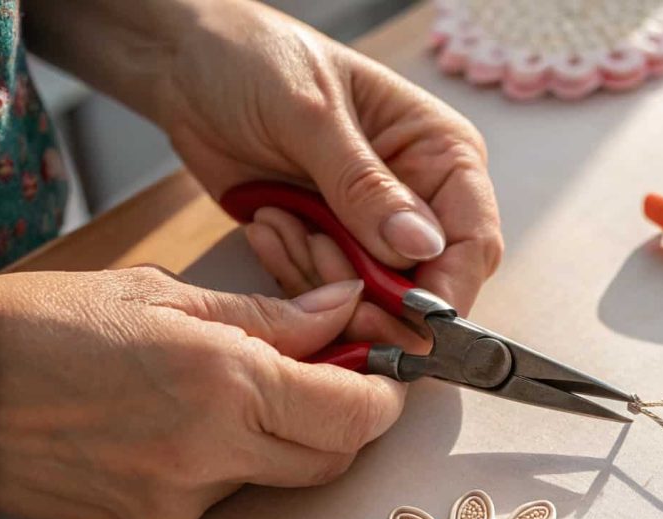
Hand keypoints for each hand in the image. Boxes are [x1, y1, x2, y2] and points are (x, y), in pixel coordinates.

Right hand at [0, 268, 403, 518]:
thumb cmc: (49, 327)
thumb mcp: (168, 297)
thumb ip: (273, 316)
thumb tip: (341, 311)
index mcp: (223, 384)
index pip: (353, 413)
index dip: (386, 395)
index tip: (386, 372)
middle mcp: (209, 454)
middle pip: (332, 459)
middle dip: (347, 421)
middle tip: (332, 377)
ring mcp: (178, 500)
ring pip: (279, 478)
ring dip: (286, 438)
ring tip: (238, 388)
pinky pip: (225, 495)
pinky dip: (232, 460)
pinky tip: (189, 421)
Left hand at [163, 1, 502, 315]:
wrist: (189, 64)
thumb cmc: (258, 60)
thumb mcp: (311, 115)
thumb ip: (365, 186)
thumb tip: (421, 246)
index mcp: (442, 154)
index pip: (473, 242)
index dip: (445, 291)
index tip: (401, 314)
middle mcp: (420, 198)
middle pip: (430, 286)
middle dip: (375, 297)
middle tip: (317, 260)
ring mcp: (374, 229)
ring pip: (376, 302)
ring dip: (320, 277)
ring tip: (276, 219)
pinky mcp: (331, 248)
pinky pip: (328, 296)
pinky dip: (293, 275)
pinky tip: (265, 223)